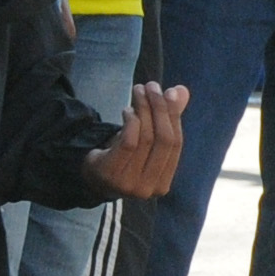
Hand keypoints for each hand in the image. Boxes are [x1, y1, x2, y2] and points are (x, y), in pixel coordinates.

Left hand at [87, 81, 186, 199]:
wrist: (92, 178)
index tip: (170, 92)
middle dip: (159, 108)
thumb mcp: (148, 141)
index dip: (174, 115)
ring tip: (139, 91)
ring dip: (143, 109)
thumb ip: (168, 118)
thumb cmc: (126, 158)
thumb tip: (181, 91)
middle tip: (152, 86)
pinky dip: (131, 121)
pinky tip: (128, 110)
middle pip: (163, 140)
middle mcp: (148, 189)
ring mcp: (129, 184)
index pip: (175, 144)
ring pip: (145, 138)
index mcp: (163, 184)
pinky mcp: (110, 174)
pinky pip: (128, 142)